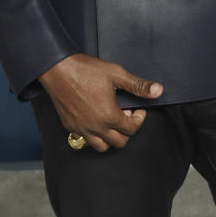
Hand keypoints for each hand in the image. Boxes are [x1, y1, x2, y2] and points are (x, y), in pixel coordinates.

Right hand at [39, 53, 162, 152]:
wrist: (57, 69)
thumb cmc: (85, 70)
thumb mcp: (116, 74)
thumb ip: (138, 86)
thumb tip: (158, 90)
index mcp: (109, 116)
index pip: (132, 129)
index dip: (139, 119)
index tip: (137, 108)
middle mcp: (95, 127)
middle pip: (119, 142)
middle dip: (127, 130)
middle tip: (125, 114)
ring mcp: (81, 129)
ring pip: (101, 147)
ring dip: (110, 138)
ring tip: (111, 121)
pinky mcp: (70, 126)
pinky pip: (85, 139)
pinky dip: (93, 135)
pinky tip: (95, 119)